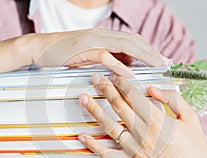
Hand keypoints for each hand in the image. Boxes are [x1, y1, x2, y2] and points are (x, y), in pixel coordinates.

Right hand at [31, 28, 169, 76]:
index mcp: (105, 37)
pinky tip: (130, 74)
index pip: (133, 41)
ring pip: (124, 45)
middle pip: (134, 41)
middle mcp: (102, 36)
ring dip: (142, 55)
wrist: (40, 48)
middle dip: (152, 52)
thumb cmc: (65, 54)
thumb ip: (109, 58)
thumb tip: (128, 66)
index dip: (150, 49)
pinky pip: (104, 56)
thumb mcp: (91, 56)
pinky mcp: (82, 50)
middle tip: (166, 63)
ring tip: (156, 65)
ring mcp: (92, 41)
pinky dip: (118, 65)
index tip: (163, 60)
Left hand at [78, 73, 206, 157]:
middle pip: (119, 107)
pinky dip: (93, 146)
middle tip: (96, 79)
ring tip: (84, 98)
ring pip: (109, 126)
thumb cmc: (194, 149)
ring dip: (95, 111)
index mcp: (159, 121)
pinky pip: (107, 154)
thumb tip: (153, 89)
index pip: (134, 97)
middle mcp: (143, 135)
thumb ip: (173, 99)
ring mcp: (135, 150)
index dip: (122, 83)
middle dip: (106, 89)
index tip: (115, 75)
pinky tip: (82, 136)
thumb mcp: (191, 118)